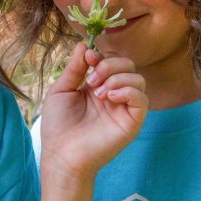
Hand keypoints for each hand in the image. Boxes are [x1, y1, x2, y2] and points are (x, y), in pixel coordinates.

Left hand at [39, 42, 147, 184]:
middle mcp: (113, 95)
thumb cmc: (58, 126)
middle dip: (110, 65)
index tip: (89, 58)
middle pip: (127, 65)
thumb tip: (84, 46)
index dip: (102, 55)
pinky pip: (142, 98)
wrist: (61, 154)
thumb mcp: (62, 90)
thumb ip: (74, 68)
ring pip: (138, 78)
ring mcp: (124, 108)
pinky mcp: (132, 121)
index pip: (111, 61)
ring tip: (99, 93)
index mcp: (97, 86)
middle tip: (91, 81)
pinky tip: (110, 98)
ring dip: (118, 78)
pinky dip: (128, 91)